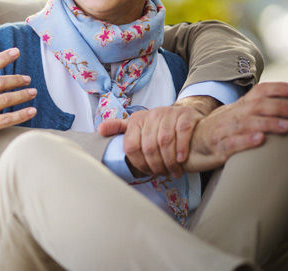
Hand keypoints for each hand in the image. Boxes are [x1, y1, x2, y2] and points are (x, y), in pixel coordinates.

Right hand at [0, 48, 36, 176]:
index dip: (3, 57)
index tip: (16, 51)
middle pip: (0, 83)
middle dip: (17, 79)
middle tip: (28, 78)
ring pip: (6, 99)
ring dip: (23, 94)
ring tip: (32, 92)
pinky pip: (7, 119)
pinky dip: (22, 114)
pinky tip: (32, 111)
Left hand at [99, 98, 216, 177]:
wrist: (187, 116)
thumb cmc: (160, 126)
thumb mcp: (138, 126)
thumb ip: (119, 128)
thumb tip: (100, 129)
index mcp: (137, 119)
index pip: (131, 146)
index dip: (139, 163)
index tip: (147, 172)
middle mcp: (152, 114)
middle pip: (149, 147)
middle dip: (155, 165)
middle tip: (162, 174)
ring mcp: (169, 114)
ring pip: (165, 142)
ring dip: (169, 162)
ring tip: (173, 171)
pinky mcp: (186, 116)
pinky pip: (182, 134)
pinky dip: (180, 149)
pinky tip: (181, 160)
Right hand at [183, 82, 287, 171]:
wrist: (188, 145)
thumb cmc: (218, 132)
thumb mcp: (234, 117)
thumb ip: (255, 112)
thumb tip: (285, 108)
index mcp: (238, 107)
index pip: (258, 91)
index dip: (277, 88)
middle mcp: (231, 115)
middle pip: (256, 106)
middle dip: (279, 107)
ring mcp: (224, 131)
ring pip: (246, 123)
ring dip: (268, 123)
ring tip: (287, 127)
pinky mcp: (218, 148)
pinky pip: (232, 143)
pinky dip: (246, 141)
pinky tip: (260, 139)